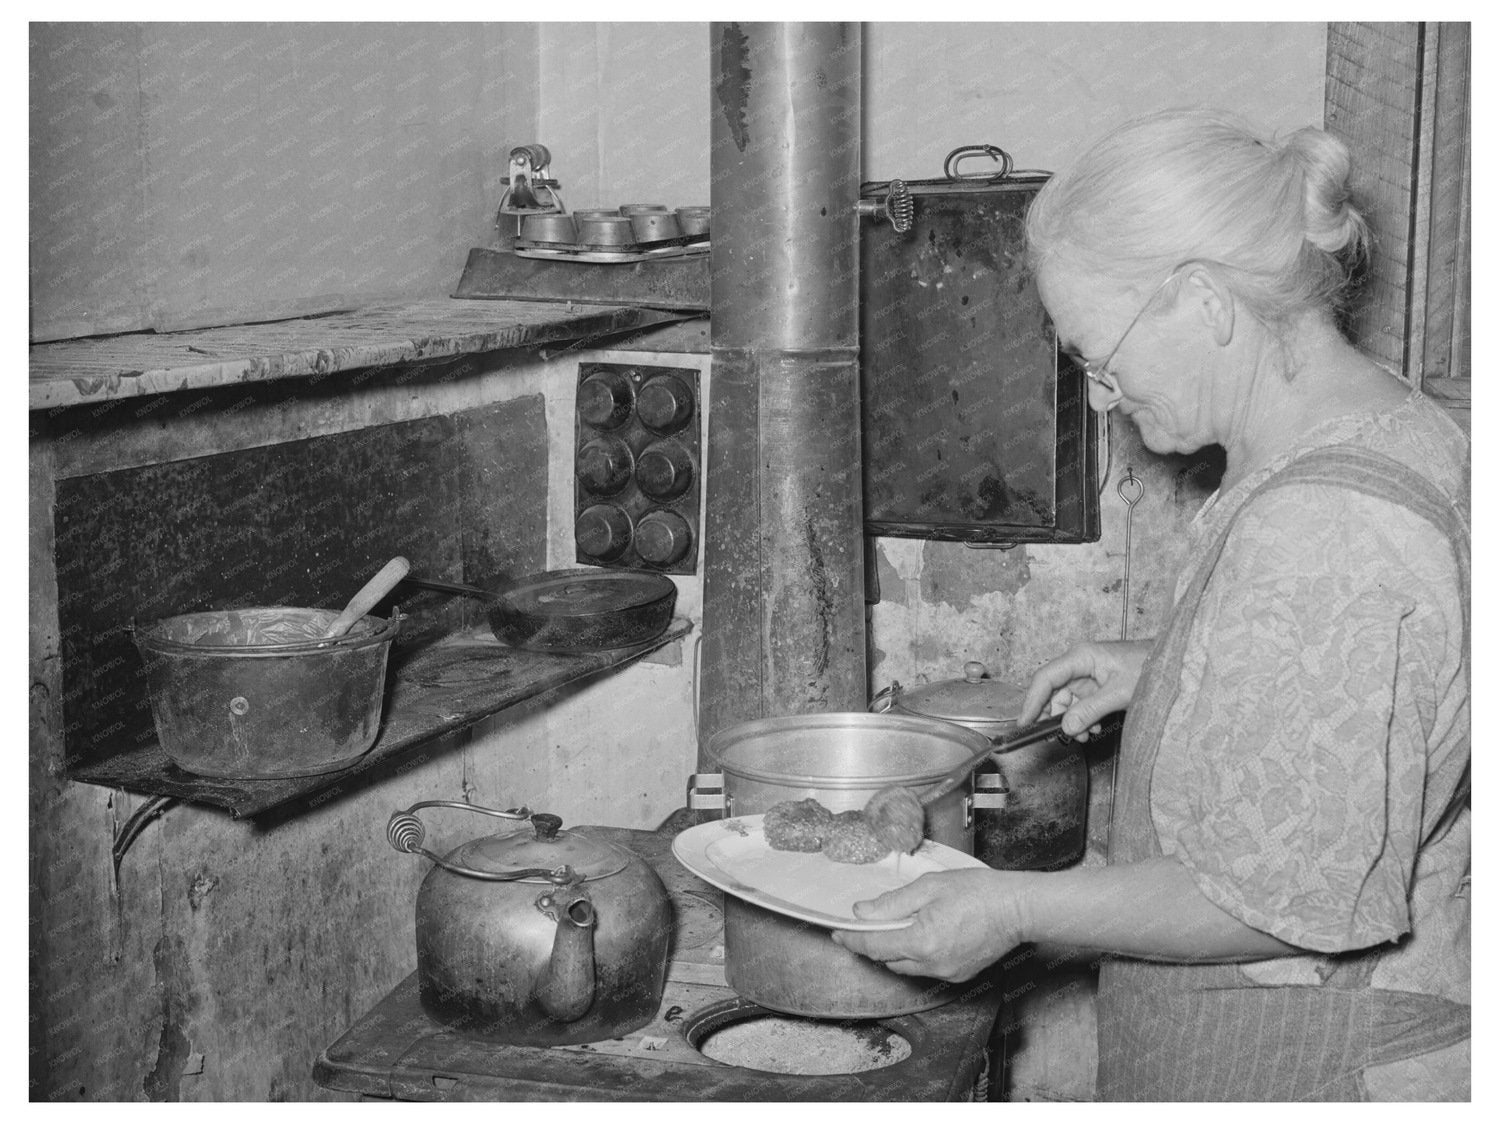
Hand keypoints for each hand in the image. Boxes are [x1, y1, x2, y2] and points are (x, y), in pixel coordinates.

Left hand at [829, 869, 1026, 982]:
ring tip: (898, 925)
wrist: (1017, 909)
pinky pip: (926, 969)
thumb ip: (892, 902)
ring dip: (895, 950)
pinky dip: (916, 955)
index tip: (838, 932)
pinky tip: (922, 935)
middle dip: (873, 944)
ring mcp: (947, 973)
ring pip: (906, 966)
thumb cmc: (978, 891)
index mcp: (921, 941)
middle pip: (887, 959)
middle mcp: (932, 964)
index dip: (852, 939)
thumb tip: (862, 913)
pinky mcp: (959, 975)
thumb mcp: (929, 887)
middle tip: (865, 925)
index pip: (874, 946)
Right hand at [1017, 640, 1152, 738]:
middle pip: (1053, 691)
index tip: (1024, 722)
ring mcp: (1087, 673)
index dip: (1032, 701)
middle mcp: (1079, 663)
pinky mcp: (1096, 683)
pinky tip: (1094, 727)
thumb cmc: (1149, 667)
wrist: (1171, 664)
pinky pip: (1080, 703)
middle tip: (1062, 736)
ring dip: (1072, 720)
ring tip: (1086, 734)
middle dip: (1057, 716)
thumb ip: (1090, 711)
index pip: (1045, 678)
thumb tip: (1067, 727)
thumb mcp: (1119, 693)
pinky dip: (1083, 717)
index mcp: (1080, 656)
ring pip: (1066, 700)